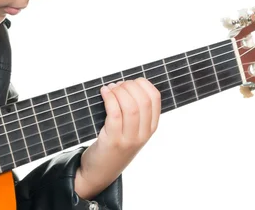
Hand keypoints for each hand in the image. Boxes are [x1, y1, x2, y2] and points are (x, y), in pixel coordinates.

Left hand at [74, 78, 160, 199]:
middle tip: (116, 85)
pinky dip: (109, 98)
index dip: (142, 83)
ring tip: (109, 89)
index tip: (129, 82)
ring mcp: (129, 139)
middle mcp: (143, 134)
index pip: (155, 97)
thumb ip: (134, 112)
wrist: (100, 172)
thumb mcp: (131, 131)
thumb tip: (125, 84)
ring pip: (130, 106)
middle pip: (142, 100)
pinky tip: (103, 92)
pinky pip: (114, 113)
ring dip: (118, 91)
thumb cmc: (113, 146)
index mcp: (150, 128)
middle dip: (128, 85)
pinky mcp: (113, 141)